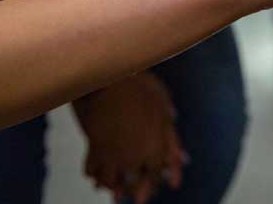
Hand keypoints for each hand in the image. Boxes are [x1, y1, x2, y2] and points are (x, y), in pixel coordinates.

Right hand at [73, 71, 184, 203]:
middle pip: (135, 185)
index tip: (155, 187)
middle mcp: (135, 156)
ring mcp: (113, 155)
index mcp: (155, 146)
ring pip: (111, 182)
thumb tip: (180, 151)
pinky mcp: (94, 150)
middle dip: (135, 192)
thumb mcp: (161, 103)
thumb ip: (170, 130)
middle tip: (134, 198)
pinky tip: (96, 176)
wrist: (106, 81)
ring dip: (112, 186)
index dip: (156, 181)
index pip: (157, 174)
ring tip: (113, 190)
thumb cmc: (137, 86)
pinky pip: (92, 171)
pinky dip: (94, 176)